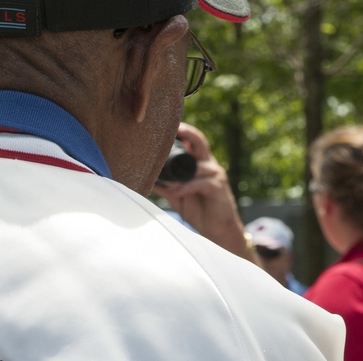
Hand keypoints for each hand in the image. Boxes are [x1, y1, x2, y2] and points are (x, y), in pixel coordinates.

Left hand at [152, 123, 251, 259]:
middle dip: (186, 133)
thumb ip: (164, 185)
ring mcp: (215, 175)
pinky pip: (200, 183)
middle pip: (199, 141)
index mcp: (200, 164)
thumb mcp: (178, 195)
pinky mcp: (218, 188)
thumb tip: (144, 178)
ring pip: (196, 165)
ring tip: (165, 181)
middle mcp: (209, 165)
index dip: (181, 132)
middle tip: (170, 130)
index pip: (192, 141)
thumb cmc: (199, 211)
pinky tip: (176, 192)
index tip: (163, 128)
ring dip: (178, 173)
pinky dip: (186, 187)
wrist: (217, 230)